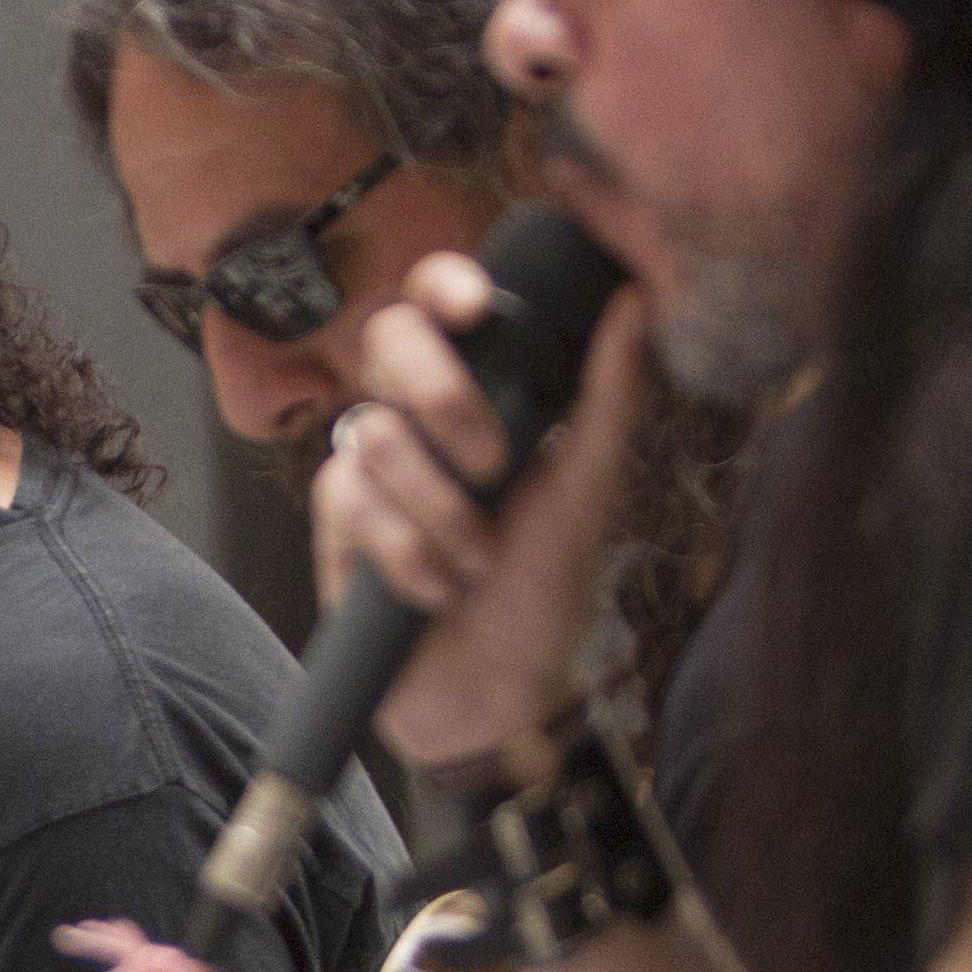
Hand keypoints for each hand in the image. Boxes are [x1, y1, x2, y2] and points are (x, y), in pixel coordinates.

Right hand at [317, 254, 658, 767]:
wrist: (492, 688)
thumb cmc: (543, 587)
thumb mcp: (589, 490)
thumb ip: (611, 394)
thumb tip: (635, 301)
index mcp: (481, 389)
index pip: (439, 300)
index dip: (442, 284)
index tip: (476, 308)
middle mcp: (417, 415)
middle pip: (389, 339)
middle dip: (442, 398)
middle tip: (492, 465)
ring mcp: (370, 464)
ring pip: (374, 433)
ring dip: (438, 510)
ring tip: (474, 560)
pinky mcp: (336, 520)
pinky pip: (349, 500)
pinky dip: (404, 551)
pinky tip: (433, 588)